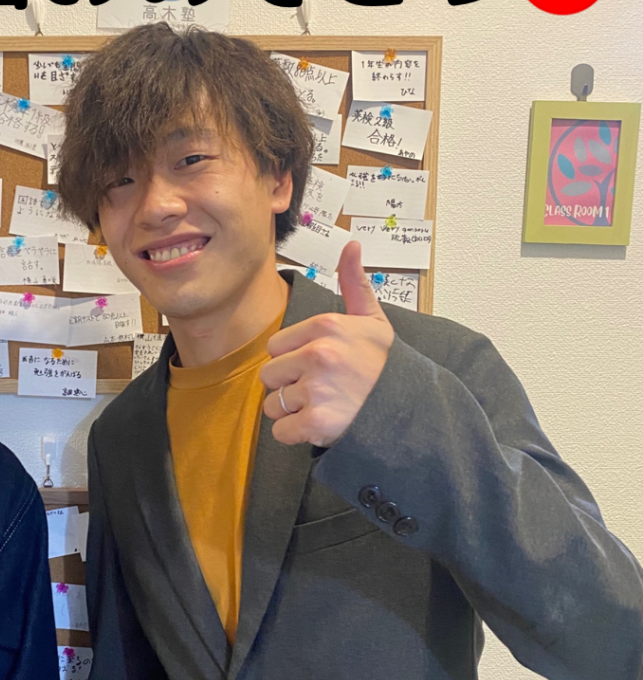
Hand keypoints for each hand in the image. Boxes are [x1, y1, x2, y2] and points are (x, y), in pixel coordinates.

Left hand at [260, 241, 394, 446]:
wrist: (411, 410)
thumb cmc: (384, 366)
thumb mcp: (372, 321)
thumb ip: (354, 283)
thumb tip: (352, 243)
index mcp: (326, 326)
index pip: (275, 347)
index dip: (292, 360)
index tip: (319, 366)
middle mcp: (318, 354)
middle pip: (269, 376)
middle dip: (289, 387)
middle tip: (322, 390)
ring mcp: (317, 389)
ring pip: (273, 405)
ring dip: (293, 413)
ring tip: (325, 407)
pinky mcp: (317, 423)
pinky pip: (281, 432)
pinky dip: (296, 436)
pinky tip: (321, 426)